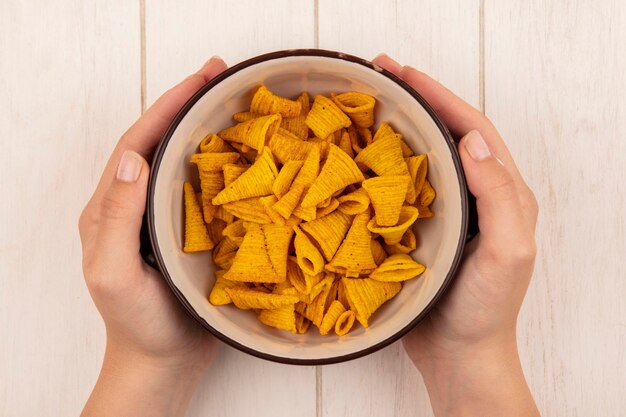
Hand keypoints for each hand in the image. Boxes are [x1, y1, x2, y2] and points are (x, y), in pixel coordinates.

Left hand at [79, 57, 226, 416]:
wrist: (163, 362)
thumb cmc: (137, 324)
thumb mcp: (113, 273)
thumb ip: (115, 218)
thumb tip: (132, 159)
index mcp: (111, 208)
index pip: (137, 143)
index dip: (166, 107)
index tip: (199, 80)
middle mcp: (136, 204)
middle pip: (159, 142)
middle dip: (187, 105)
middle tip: (221, 77)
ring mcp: (163, 217)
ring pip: (182, 161)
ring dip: (205, 128)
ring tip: (234, 103)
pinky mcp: (188, 231)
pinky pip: (203, 187)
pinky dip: (222, 163)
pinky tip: (245, 153)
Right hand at [373, 54, 539, 415]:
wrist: (458, 354)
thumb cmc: (485, 309)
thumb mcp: (507, 253)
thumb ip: (500, 197)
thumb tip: (473, 143)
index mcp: (502, 193)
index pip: (472, 130)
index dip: (440, 97)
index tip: (404, 74)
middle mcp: (476, 194)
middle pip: (447, 133)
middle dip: (417, 100)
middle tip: (379, 75)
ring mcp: (448, 210)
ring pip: (424, 155)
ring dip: (398, 125)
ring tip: (367, 103)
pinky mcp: (423, 227)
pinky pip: (404, 184)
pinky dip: (384, 162)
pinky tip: (360, 155)